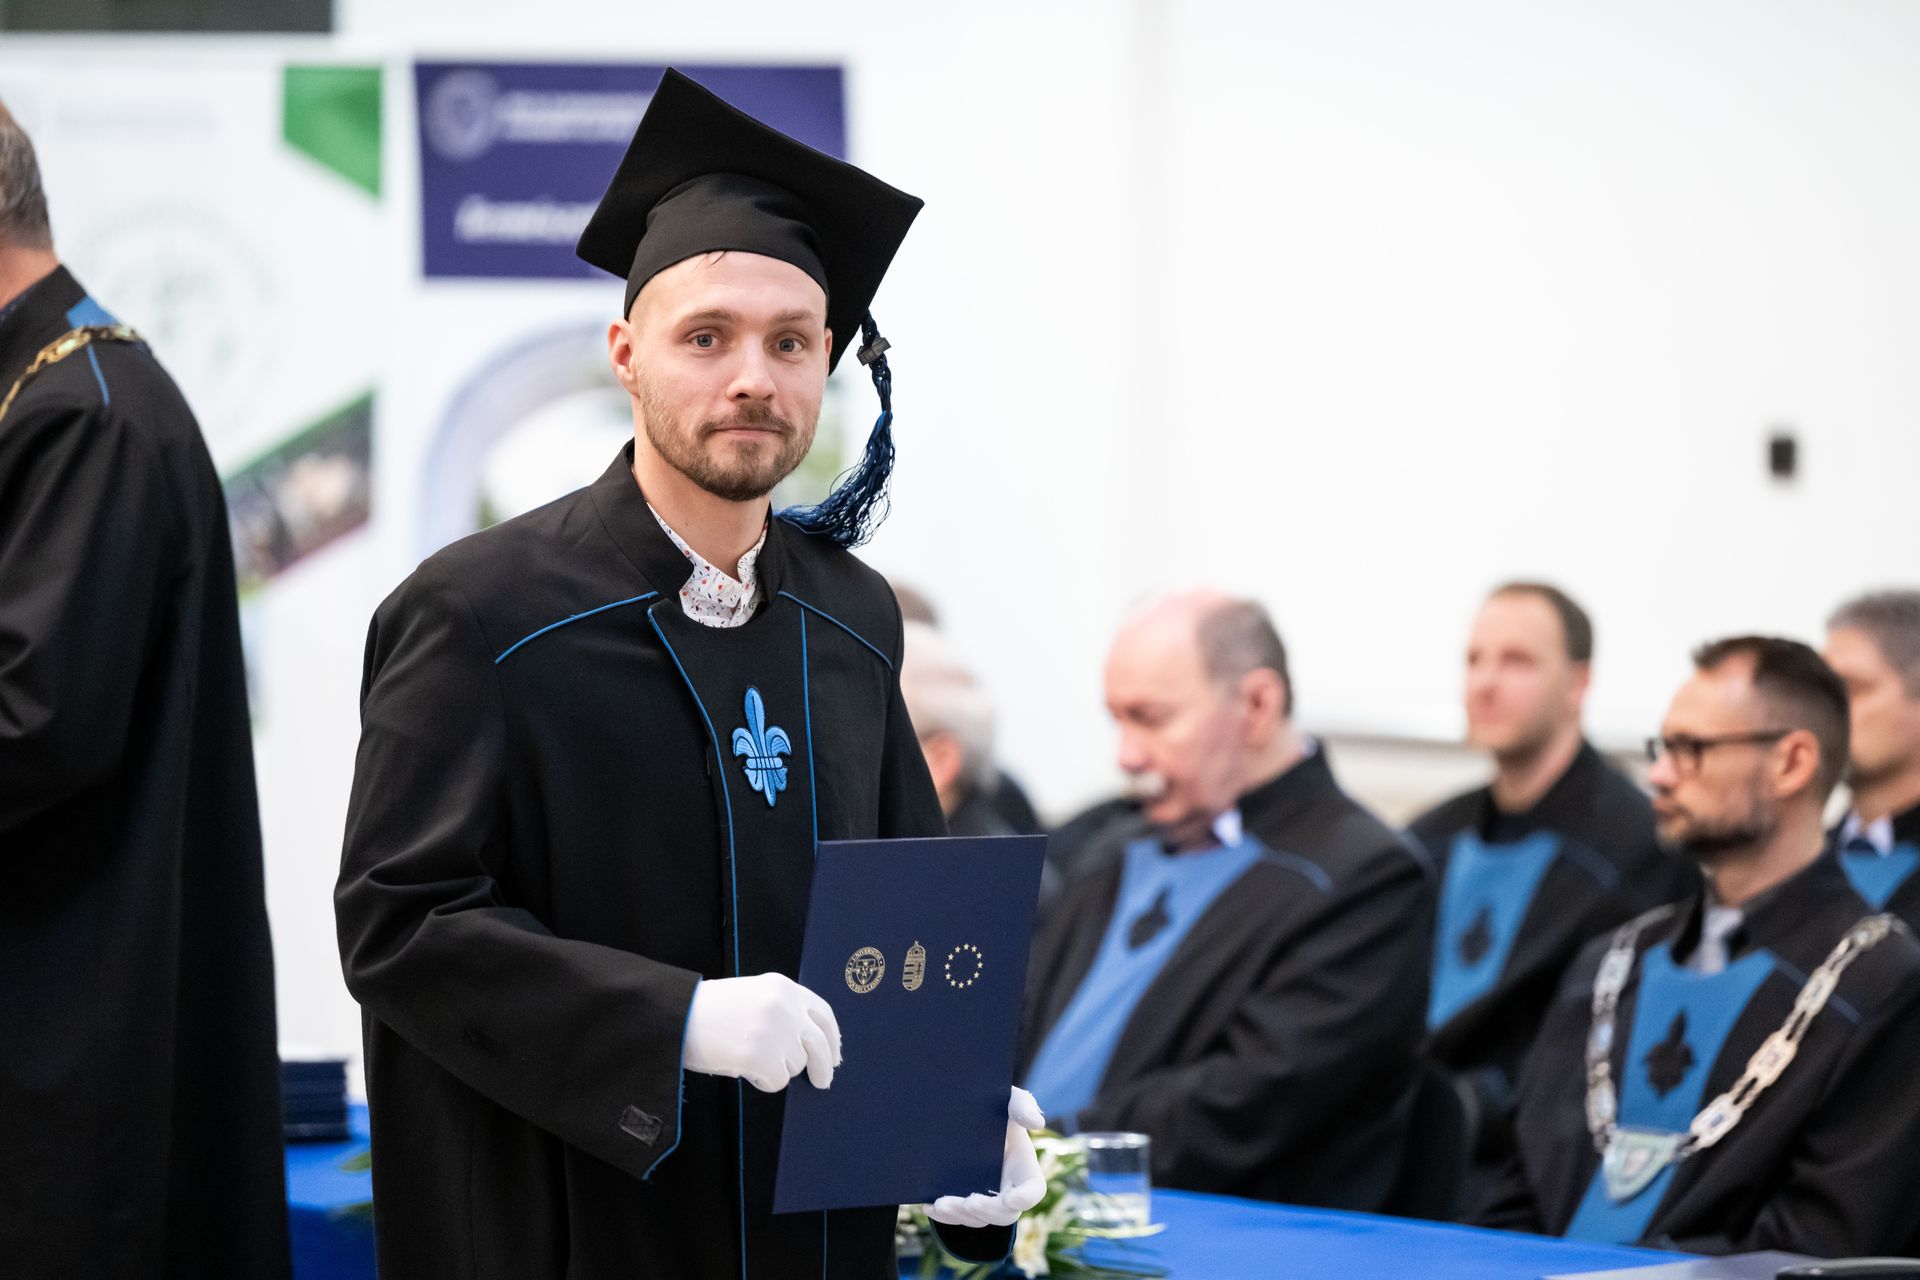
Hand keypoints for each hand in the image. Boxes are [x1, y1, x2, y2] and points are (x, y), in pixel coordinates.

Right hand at [682, 974, 840, 1093]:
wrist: (676, 1015)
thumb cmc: (710, 1009)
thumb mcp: (754, 995)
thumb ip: (784, 1010)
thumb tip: (812, 1043)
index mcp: (784, 987)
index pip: (823, 1013)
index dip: (832, 1037)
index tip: (835, 1055)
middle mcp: (785, 1007)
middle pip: (820, 1044)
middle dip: (824, 1066)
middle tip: (823, 1081)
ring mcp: (775, 1032)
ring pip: (796, 1065)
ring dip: (777, 1068)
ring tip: (747, 1054)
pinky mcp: (761, 1056)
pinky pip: (777, 1081)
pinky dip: (763, 1081)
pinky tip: (743, 1067)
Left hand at [925, 1086, 1046, 1228]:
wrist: (963, 1112)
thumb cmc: (994, 1107)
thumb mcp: (1008, 1100)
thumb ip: (1022, 1104)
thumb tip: (1037, 1121)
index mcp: (1024, 1169)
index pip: (1033, 1191)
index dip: (1025, 1198)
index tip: (1010, 1198)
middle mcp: (1008, 1191)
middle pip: (1004, 1214)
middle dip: (987, 1210)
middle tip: (970, 1202)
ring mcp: (985, 1199)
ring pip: (977, 1219)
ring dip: (960, 1215)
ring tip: (941, 1203)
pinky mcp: (963, 1202)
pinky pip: (955, 1217)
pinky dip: (943, 1215)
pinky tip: (929, 1206)